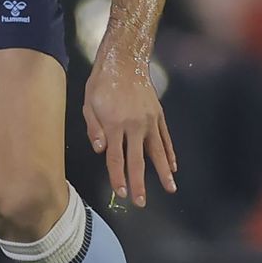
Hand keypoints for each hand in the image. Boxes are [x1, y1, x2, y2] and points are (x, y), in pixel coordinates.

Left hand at [84, 47, 176, 207]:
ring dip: (164, 172)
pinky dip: (170, 152)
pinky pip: (165, 137)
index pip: (116, 158)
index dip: (118, 177)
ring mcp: (149, 121)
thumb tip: (100, 150)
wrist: (124, 60)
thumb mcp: (88, 103)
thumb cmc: (102, 82)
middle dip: (139, 183)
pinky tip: (173, 165)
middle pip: (137, 160)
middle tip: (141, 202)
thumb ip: (93, 128)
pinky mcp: (158, 115)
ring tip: (170, 188)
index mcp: (114, 124)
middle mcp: (134, 125)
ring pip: (158, 151)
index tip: (121, 193)